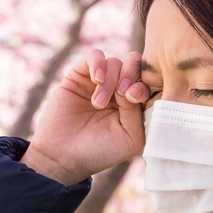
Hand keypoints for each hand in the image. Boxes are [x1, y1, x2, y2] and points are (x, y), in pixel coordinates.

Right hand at [23, 49, 149, 184]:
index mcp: (135, 104)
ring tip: (98, 103)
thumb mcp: (132, 137)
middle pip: (135, 64)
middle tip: (122, 94)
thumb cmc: (100, 151)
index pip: (150, 81)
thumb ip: (140, 110)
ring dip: (111, 80)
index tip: (134, 97)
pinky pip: (94, 55)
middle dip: (131, 75)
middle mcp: (119, 90)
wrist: (62, 157)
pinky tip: (96, 80)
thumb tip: (132, 85)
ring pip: (116, 62)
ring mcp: (99, 82)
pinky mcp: (79, 76)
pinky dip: (98, 64)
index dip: (147, 83)